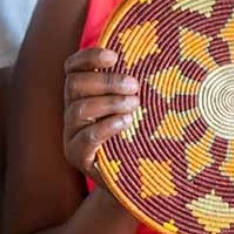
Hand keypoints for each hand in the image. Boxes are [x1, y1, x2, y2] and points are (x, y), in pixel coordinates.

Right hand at [62, 47, 139, 182]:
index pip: (72, 67)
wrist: (136, 177)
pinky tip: (126, 122)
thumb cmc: (141, 133)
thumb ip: (137, 84)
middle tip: (135, 85)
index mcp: (83, 93)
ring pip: (78, 109)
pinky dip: (106, 126)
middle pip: (74, 85)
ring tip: (135, 104)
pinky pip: (85, 138)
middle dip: (106, 81)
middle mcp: (72, 111)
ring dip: (109, 102)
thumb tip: (161, 57)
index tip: (114, 56)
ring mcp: (72, 135)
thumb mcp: (139, 105)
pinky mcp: (78, 157)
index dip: (89, 57)